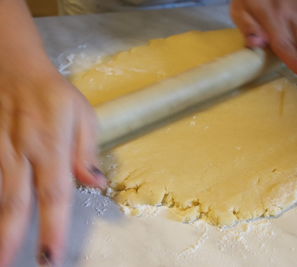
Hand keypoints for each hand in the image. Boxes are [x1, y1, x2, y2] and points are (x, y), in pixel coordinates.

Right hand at [0, 72, 105, 265]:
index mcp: (52, 146)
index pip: (54, 194)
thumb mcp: (84, 116)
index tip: (51, 257)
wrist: (15, 68)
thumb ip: (87, 153)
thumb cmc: (55, 95)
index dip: (52, 228)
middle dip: (10, 239)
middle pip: (15, 202)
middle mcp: (22, 153)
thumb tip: (96, 184)